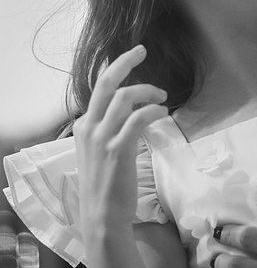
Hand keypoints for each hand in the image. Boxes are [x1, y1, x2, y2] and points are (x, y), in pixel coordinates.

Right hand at [73, 45, 167, 239]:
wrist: (101, 217)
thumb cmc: (104, 185)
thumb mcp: (97, 152)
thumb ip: (107, 130)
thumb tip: (127, 112)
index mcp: (83, 126)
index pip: (98, 89)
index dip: (116, 70)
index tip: (131, 58)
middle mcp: (89, 128)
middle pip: (104, 83)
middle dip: (124, 62)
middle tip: (141, 50)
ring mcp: (102, 138)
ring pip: (123, 97)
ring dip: (147, 91)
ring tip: (162, 96)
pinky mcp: (118, 150)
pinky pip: (137, 119)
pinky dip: (152, 110)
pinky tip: (162, 112)